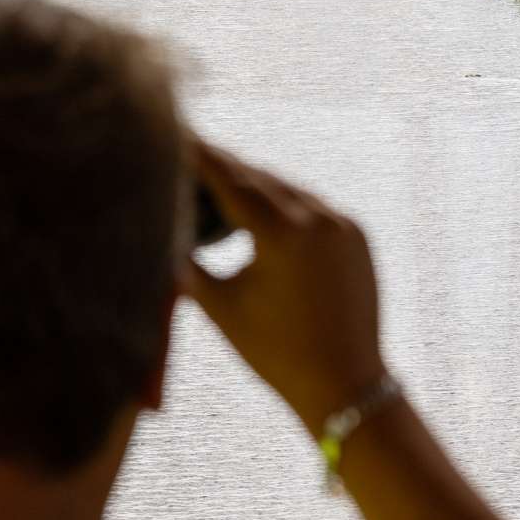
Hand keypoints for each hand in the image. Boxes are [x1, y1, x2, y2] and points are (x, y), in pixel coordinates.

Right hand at [179, 139, 385, 429]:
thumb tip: (163, 230)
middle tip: (191, 152)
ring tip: (220, 182)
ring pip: (286, 189)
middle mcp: (318, 217)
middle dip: (224, 167)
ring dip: (252, 184)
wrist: (346, 386)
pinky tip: (260, 209)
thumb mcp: (220, 306)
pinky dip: (282, 204)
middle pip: (258, 178)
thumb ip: (189, 262)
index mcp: (282, 233)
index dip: (199, 156)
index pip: (229, 179)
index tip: (175, 133)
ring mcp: (342, 224)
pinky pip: (311, 207)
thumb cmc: (274, 353)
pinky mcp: (356, 236)